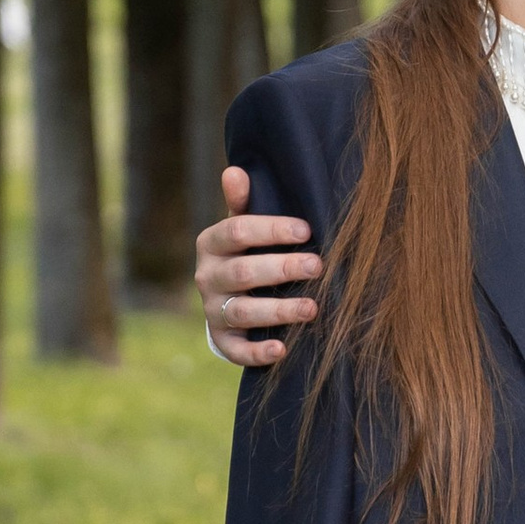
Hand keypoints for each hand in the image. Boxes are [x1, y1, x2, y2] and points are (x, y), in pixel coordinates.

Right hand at [198, 167, 324, 368]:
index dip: (271, 230)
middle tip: (317, 266)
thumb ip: (242, 203)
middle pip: (242, 273)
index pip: (236, 232)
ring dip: (278, 310)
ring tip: (312, 308)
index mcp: (211, 243)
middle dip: (282, 269)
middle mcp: (207, 276)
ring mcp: (212, 310)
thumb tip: (236, 171)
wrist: (229, 296)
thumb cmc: (247, 252)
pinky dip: (257, 352)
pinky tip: (282, 349)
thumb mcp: (242, 225)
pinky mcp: (222, 339)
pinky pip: (236, 350)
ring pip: (242, 311)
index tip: (306, 231)